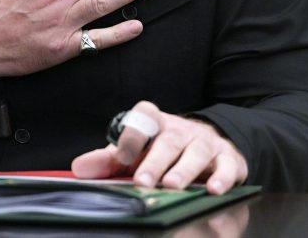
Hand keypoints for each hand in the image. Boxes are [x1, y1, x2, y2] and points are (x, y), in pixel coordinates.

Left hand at [71, 100, 248, 194]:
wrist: (206, 144)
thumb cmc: (161, 151)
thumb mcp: (134, 153)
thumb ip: (107, 160)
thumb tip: (79, 169)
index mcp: (155, 123)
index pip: (142, 118)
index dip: (131, 135)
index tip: (121, 157)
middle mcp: (181, 129)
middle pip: (168, 141)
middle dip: (155, 161)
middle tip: (143, 182)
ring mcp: (205, 142)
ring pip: (196, 152)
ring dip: (184, 170)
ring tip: (173, 186)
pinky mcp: (228, 158)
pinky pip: (228, 166)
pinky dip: (222, 178)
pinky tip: (214, 190)